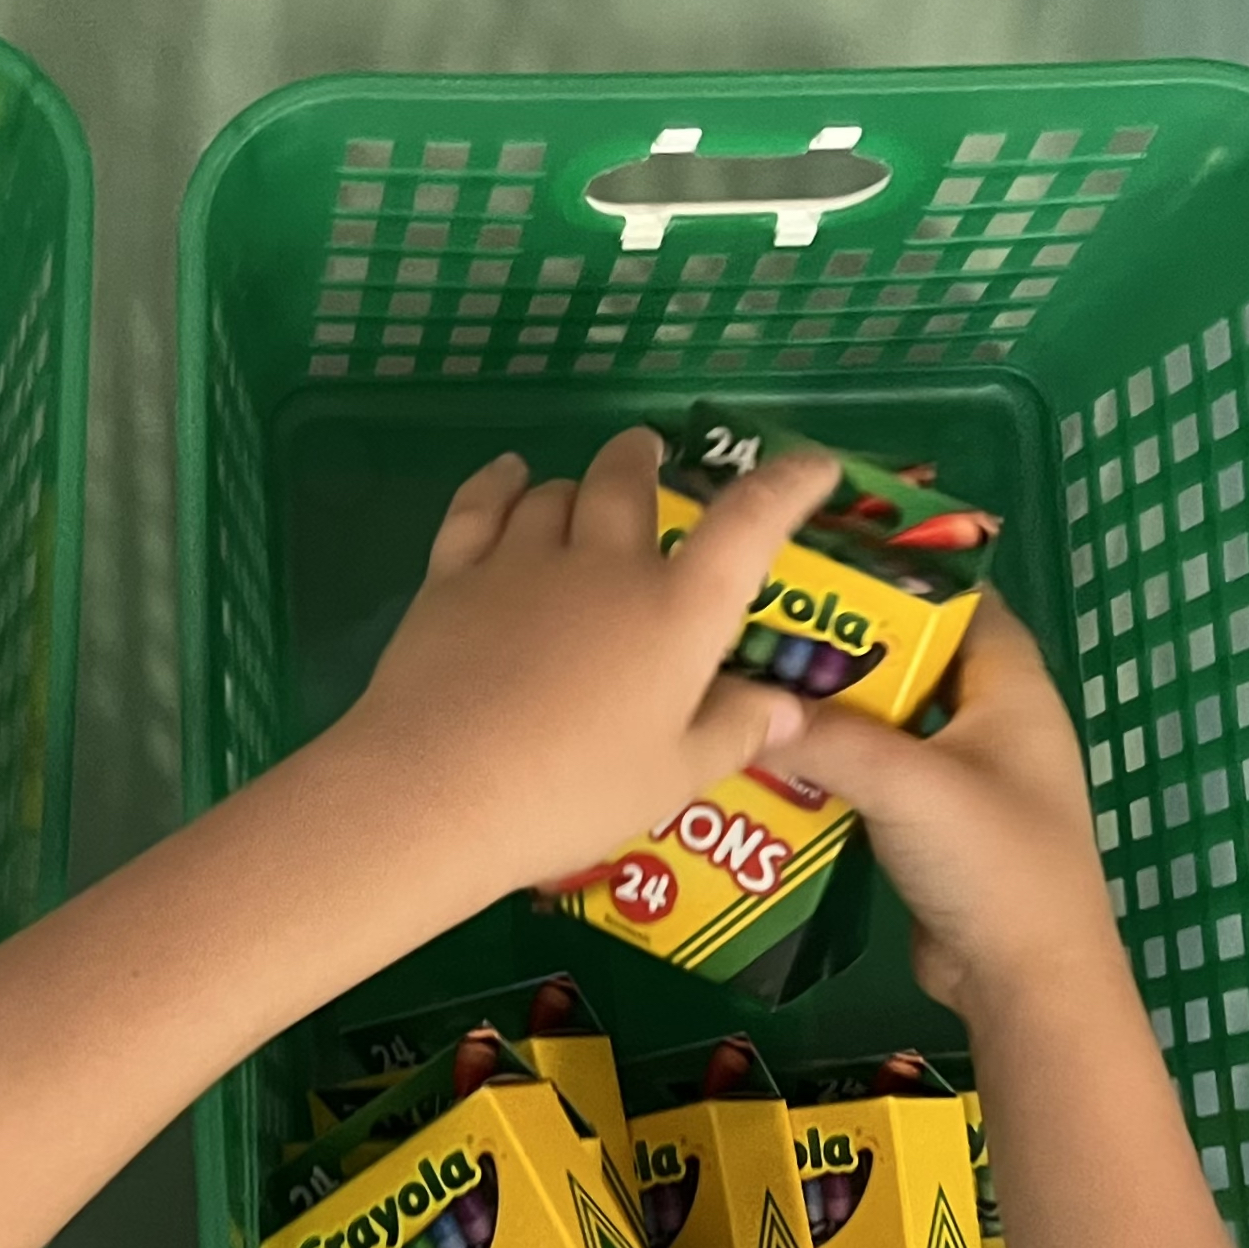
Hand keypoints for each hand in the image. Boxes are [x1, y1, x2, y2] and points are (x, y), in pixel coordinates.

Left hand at [322, 425, 836, 906]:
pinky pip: (480, 507)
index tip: (812, 464)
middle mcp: (605, 566)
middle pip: (628, 482)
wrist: (436, 789)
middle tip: (651, 454)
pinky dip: (500, 483)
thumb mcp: (672, 777)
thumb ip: (732, 731)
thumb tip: (787, 706)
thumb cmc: (571, 793)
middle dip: (645, 459)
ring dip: (576, 484)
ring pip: (556, 493)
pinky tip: (508, 476)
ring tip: (582, 492)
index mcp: (676, 612)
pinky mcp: (452, 576)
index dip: (785, 486)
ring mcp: (522, 563)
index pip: (747, 525)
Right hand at [754, 600, 1123, 1023]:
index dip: (897, 569)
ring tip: (745, 681)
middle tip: (757, 618)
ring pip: (886, 720)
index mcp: (1012, 687)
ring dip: (826, 709)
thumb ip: (820, 737)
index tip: (817, 553)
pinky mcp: (932, 828)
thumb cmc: (991, 861)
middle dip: (840, 641)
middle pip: (910, 656)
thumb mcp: (903, 782)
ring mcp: (964, 778)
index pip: (959, 596)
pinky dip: (827, 766)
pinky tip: (764, 759)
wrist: (1024, 981)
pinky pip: (873, 776)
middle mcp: (992, 721)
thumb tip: (734, 703)